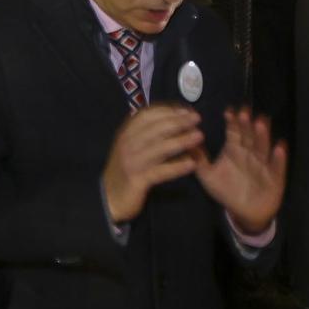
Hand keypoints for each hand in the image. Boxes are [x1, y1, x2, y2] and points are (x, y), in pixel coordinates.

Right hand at [101, 103, 203, 224]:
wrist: (109, 197)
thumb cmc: (126, 170)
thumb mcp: (131, 148)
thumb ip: (146, 135)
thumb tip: (172, 120)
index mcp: (126, 134)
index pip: (146, 116)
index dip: (167, 111)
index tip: (186, 110)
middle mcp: (127, 145)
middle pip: (155, 129)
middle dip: (178, 121)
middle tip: (197, 118)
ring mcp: (132, 162)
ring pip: (159, 148)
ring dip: (181, 140)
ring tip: (199, 136)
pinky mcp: (137, 180)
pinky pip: (160, 171)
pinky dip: (177, 167)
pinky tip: (191, 164)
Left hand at [190, 106, 285, 235]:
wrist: (244, 212)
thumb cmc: (226, 190)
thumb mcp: (207, 175)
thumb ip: (197, 159)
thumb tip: (185, 141)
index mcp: (234, 149)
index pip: (233, 131)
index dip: (232, 121)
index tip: (229, 111)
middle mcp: (249, 152)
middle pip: (248, 135)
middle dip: (246, 124)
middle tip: (244, 112)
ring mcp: (263, 163)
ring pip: (262, 147)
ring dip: (262, 135)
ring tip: (260, 123)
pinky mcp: (275, 177)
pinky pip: (277, 167)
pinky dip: (278, 158)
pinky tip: (279, 147)